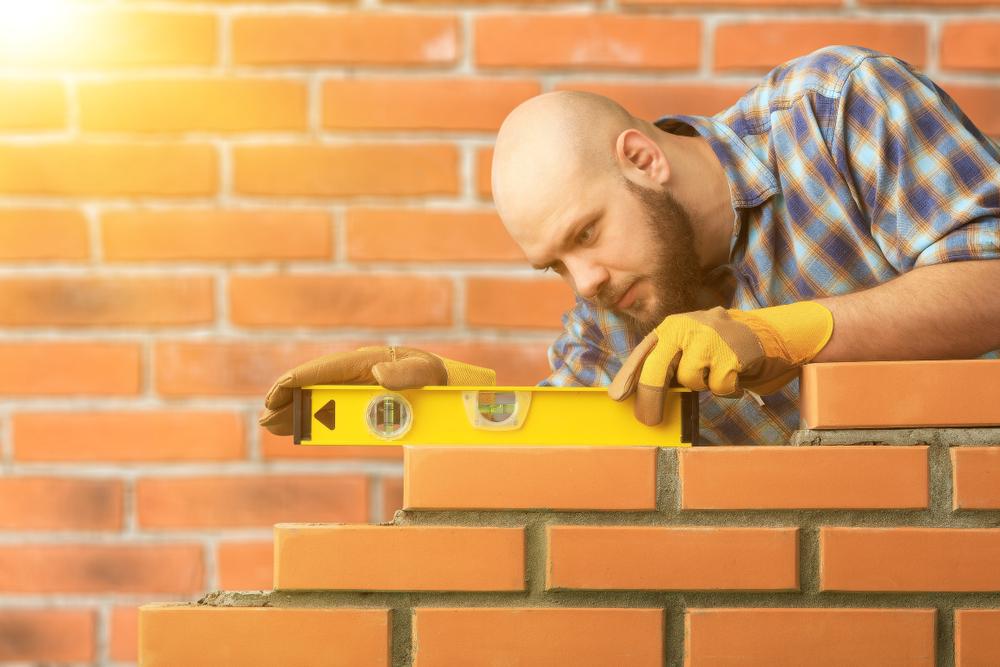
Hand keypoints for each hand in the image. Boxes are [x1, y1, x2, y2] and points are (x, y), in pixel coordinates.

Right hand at [258, 346, 495, 434]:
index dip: (296, 382)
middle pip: (313, 385)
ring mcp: (356, 386)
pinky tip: (296, 427)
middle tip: (265, 420)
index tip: (275, 394)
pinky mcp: (361, 400)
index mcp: (365, 361)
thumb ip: (406, 373)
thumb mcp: (426, 373)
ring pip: (318, 398)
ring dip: (294, 411)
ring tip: (271, 425)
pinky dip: (311, 418)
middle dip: (287, 400)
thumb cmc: (436, 377)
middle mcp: (355, 372)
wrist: (447, 384)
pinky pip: (331, 409)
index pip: (322, 370)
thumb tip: (378, 373)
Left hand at [609, 302, 832, 424]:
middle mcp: (686, 327)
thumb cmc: (726, 346)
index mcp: (673, 326)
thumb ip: (671, 362)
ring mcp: (708, 338)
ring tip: (719, 372)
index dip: (628, 376)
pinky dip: (727, 389)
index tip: (617, 397)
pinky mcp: (730, 354)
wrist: (773, 333)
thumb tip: (641, 394)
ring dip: (704, 385)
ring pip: (689, 381)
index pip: (643, 353)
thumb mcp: (694, 346)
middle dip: (650, 398)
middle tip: (648, 420)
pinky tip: (736, 374)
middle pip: (656, 369)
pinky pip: (717, 387)